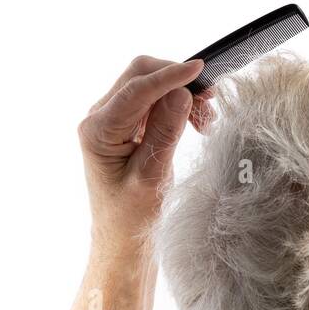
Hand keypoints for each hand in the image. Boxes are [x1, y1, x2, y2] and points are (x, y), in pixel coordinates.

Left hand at [66, 56, 204, 309]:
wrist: (122, 240)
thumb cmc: (133, 218)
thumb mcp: (153, 178)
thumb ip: (165, 133)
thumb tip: (181, 94)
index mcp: (97, 131)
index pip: (136, 90)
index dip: (170, 76)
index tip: (200, 69)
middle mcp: (98, 118)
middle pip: (139, 75)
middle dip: (176, 80)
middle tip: (210, 102)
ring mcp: (111, 119)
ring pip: (149, 85)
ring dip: (180, 93)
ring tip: (206, 120)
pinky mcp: (126, 125)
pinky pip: (153, 100)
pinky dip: (176, 104)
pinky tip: (195, 123)